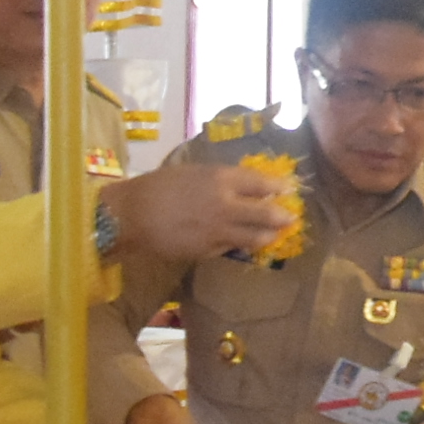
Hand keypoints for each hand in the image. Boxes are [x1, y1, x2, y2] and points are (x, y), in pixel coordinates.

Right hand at [113, 160, 295, 264]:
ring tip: (275, 235)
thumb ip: (219, 180)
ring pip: (255, 237)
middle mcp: (226, 204)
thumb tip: (241, 187)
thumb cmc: (158, 186)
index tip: (287, 189)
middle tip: (291, 217)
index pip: (261, 182)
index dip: (277, 186)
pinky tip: (244, 244)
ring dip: (269, 236)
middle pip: (266, 212)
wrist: (131, 214)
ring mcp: (219, 230)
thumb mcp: (193, 173)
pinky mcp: (208, 250)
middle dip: (282, 215)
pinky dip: (240, 246)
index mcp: (221, 178)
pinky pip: (231, 248)